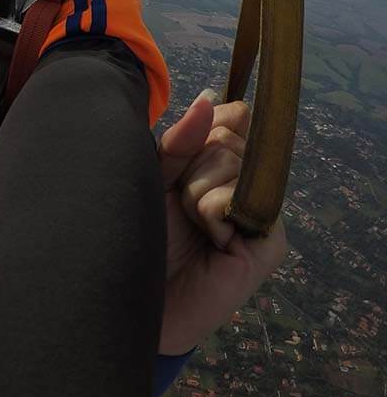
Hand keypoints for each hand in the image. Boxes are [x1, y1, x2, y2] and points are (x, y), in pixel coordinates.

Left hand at [157, 91, 287, 354]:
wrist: (128, 298)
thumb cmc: (135, 237)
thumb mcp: (151, 179)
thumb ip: (178, 143)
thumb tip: (211, 99)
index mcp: (218, 168)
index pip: (234, 120)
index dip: (213, 122)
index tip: (185, 144)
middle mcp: (244, 188)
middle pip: (230, 138)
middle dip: (193, 164)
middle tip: (178, 202)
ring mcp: (260, 216)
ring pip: (235, 164)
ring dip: (198, 189)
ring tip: (188, 224)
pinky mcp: (268, 245)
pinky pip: (240, 200)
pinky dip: (213, 211)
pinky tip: (208, 238)